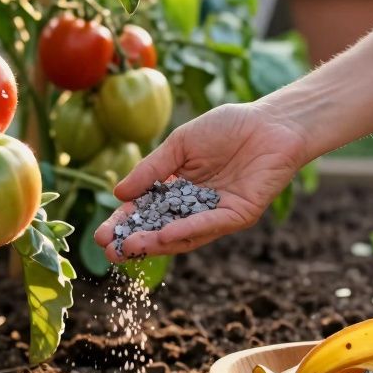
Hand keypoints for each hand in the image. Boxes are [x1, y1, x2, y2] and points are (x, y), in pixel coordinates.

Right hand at [94, 102, 309, 261]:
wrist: (271, 122)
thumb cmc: (228, 127)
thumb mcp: (180, 145)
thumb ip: (152, 170)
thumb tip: (118, 194)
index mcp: (179, 188)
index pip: (146, 210)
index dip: (124, 223)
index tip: (101, 235)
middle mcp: (196, 206)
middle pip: (160, 228)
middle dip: (134, 240)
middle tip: (110, 250)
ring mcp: (216, 214)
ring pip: (182, 235)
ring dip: (155, 242)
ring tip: (130, 247)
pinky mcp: (238, 215)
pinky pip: (209, 225)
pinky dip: (186, 230)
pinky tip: (164, 235)